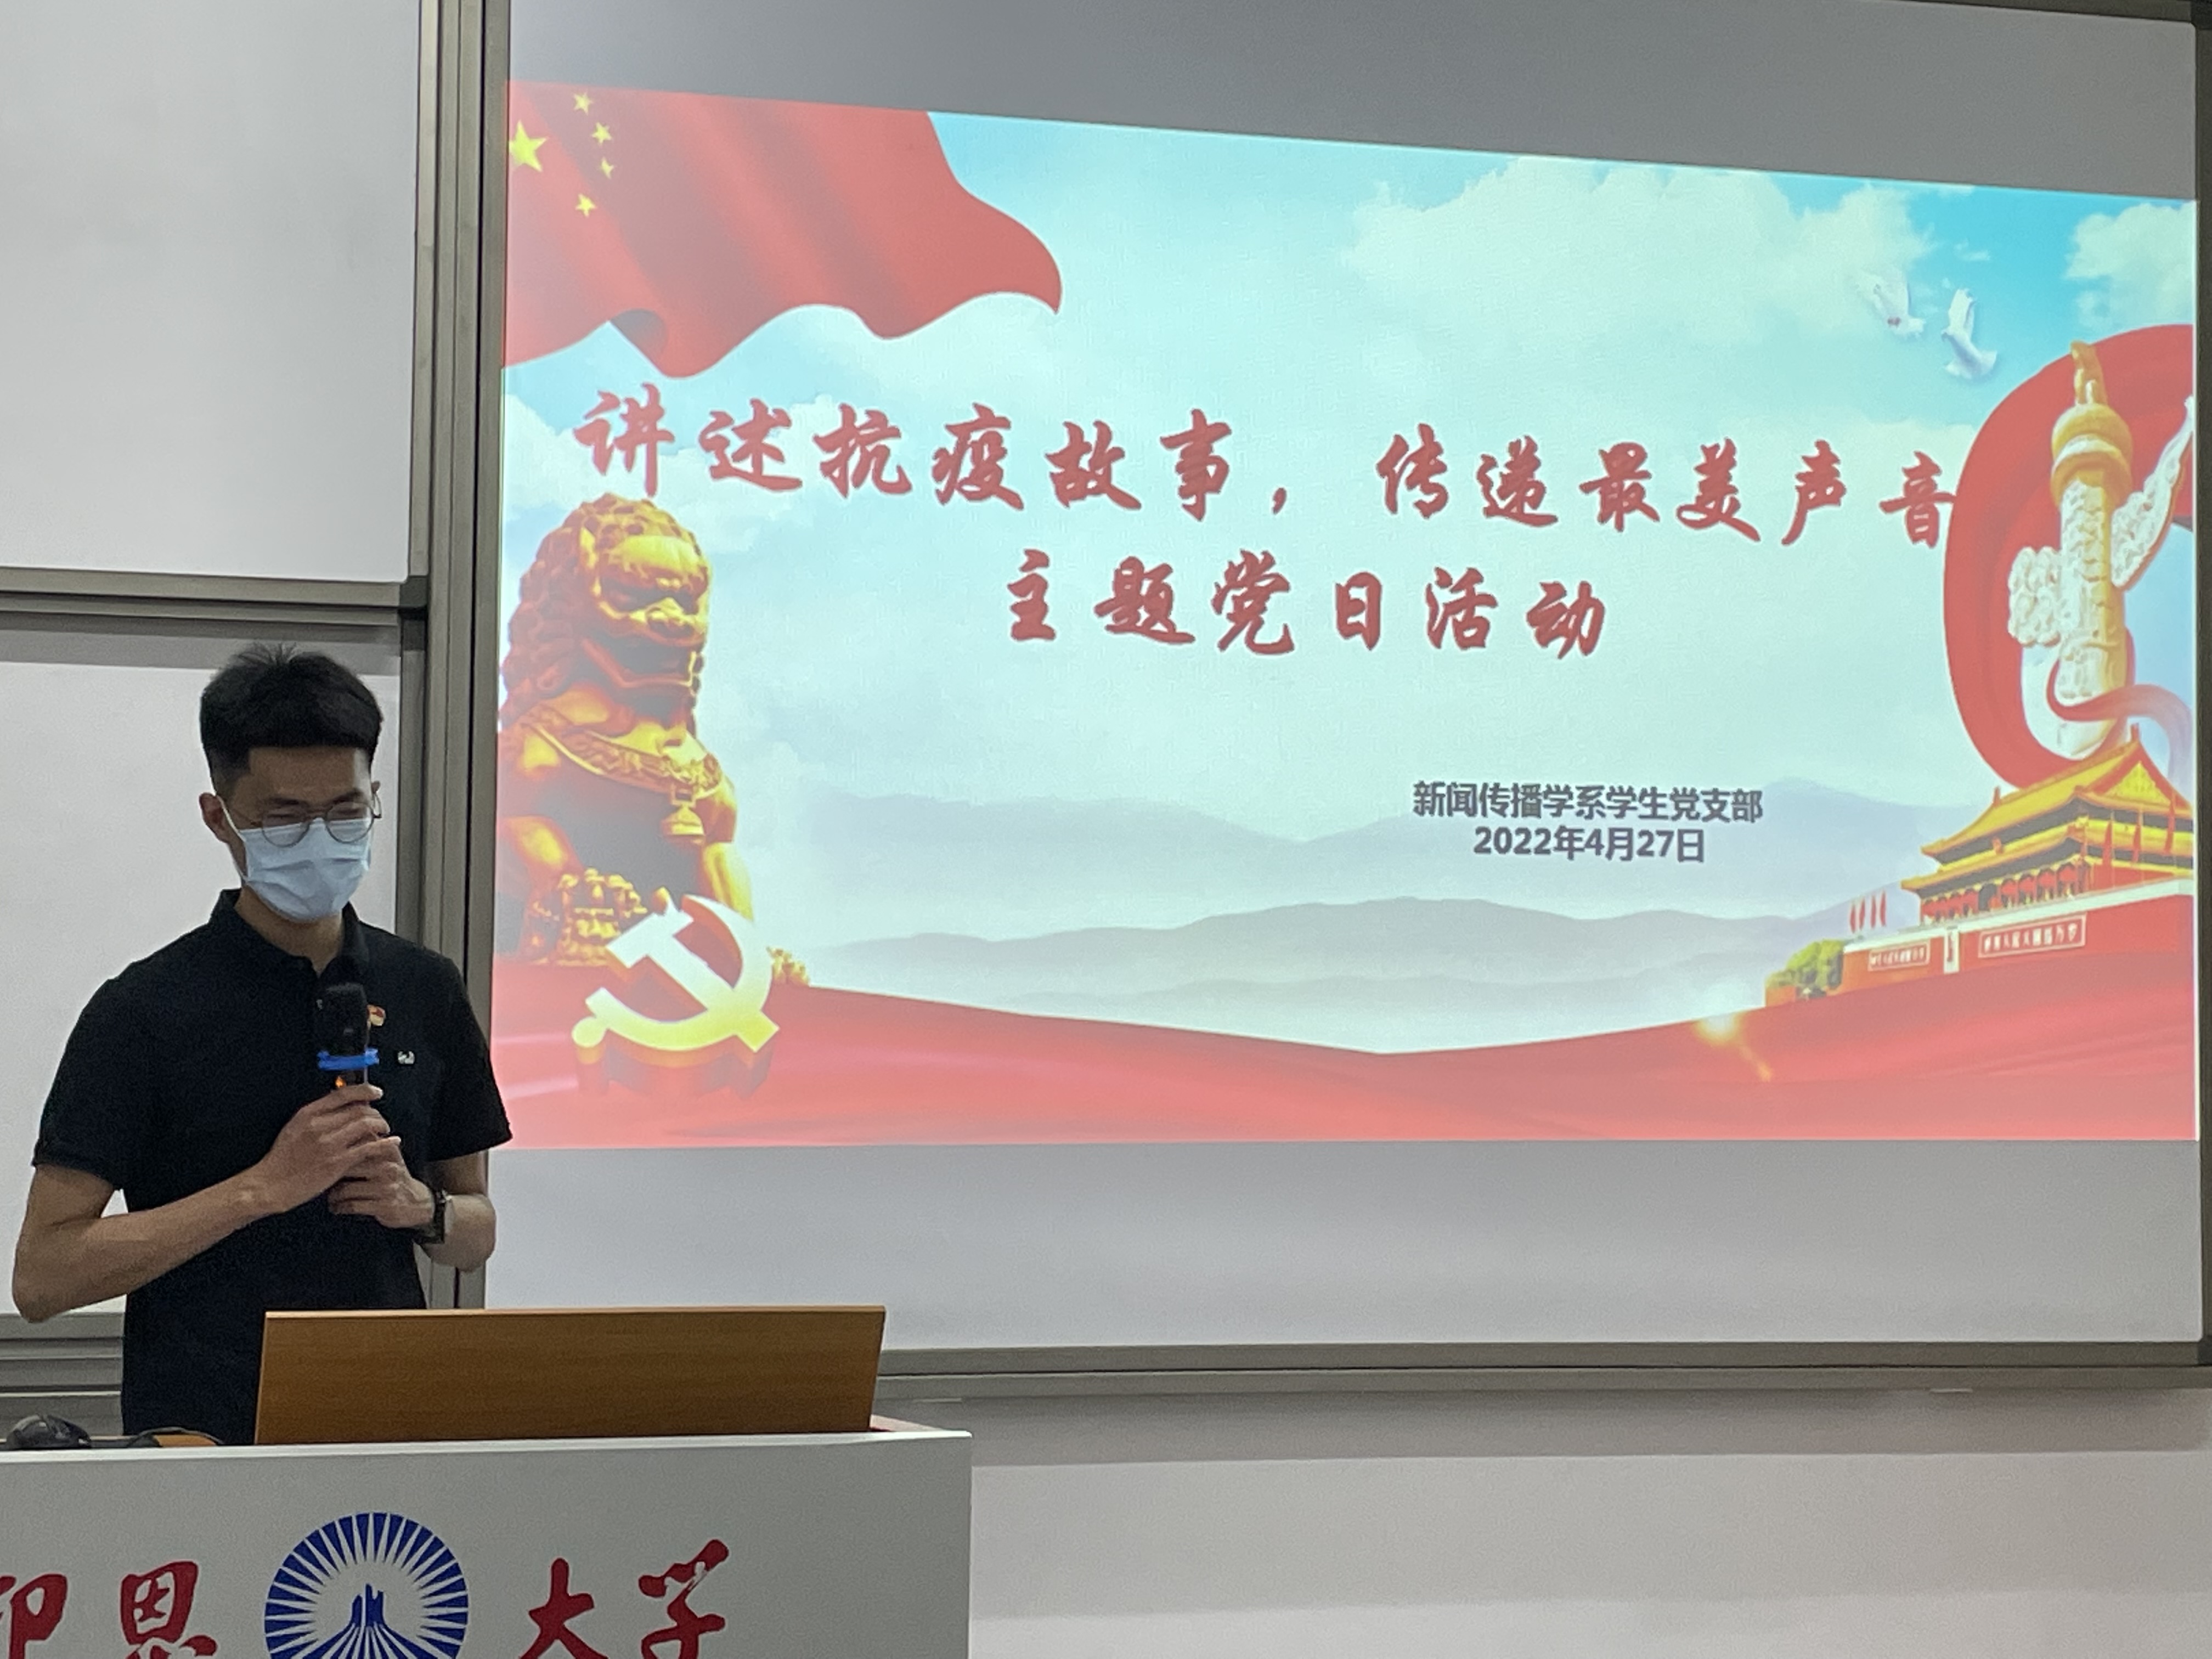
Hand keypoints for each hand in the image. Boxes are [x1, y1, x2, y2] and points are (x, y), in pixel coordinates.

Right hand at [249, 1085, 389, 1214]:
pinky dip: (384, 1143)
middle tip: (380, 1119)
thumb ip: (316, 1115)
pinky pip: (368, 1147)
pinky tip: (392, 1142)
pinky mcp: (337, 1162)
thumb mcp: (294, 1128)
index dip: (365, 1090)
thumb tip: (338, 1106)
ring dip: (381, 1125)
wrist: (270, 1184)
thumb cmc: (281, 1160)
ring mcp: (329, 1144)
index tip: (376, 1092)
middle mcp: (320, 1125)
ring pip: (366, 1125)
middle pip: (359, 1109)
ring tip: (384, 1130)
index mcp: (308, 1114)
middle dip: (375, 1112)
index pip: (343, 1094)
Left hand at [327, 1137, 434, 1231]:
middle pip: (346, 1166)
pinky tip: (337, 1207)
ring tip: (330, 1196)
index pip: (357, 1144)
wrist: (416, 1202)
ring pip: (345, 1189)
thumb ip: (369, 1142)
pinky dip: (339, 1207)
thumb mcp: (387, 1156)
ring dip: (333, 1195)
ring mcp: (386, 1187)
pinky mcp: (384, 1206)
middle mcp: (388, 1166)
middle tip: (324, 1179)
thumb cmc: (392, 1177)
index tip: (324, 1158)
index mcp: (387, 1150)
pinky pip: (351, 1206)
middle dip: (330, 1174)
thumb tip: (341, 1126)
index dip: (335, 1151)